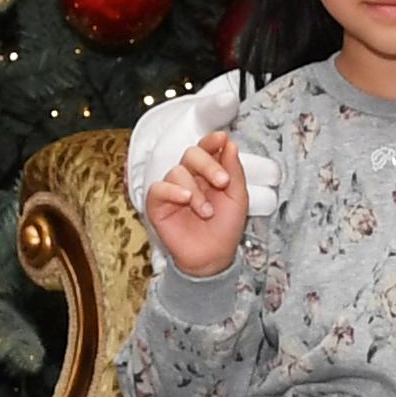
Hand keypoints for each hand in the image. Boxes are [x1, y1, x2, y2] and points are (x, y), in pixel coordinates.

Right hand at [144, 131, 251, 277]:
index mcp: (208, 172)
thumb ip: (234, 171)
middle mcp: (189, 177)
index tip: (222, 139)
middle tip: (222, 182)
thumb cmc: (225, 228)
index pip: (206, 148)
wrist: (213, 257)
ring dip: (196, 191)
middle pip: (191, 154)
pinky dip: (172, 191)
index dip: (212, 141)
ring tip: (207, 211)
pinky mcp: (157, 204)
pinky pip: (158, 188)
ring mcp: (172, 190)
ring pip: (177, 172)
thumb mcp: (238, 198)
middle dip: (208, 165)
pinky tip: (186, 199)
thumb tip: (230, 144)